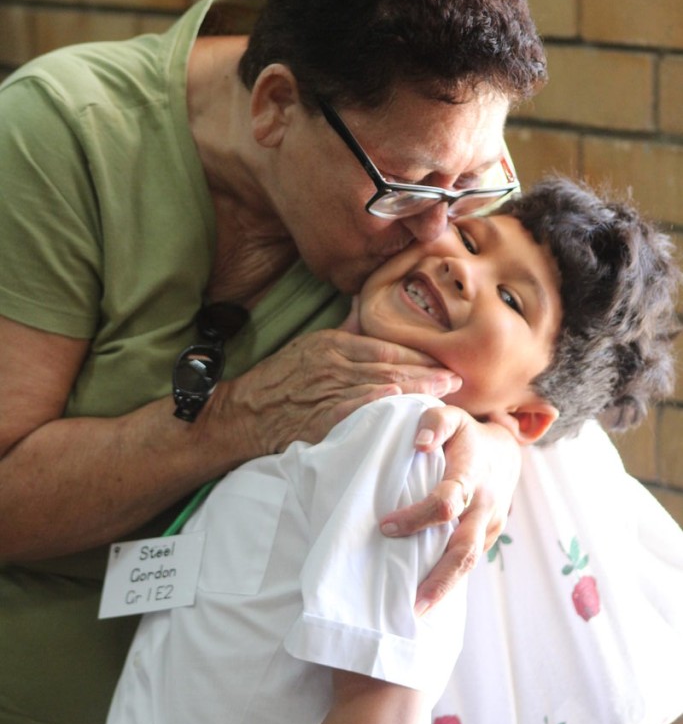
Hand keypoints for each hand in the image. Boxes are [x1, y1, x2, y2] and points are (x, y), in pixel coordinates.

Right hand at [214, 329, 461, 458]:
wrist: (242, 413)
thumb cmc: (278, 381)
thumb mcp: (310, 346)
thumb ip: (344, 329)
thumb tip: (367, 305)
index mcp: (333, 343)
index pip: (385, 345)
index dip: (419, 354)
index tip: (446, 360)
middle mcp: (332, 363)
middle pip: (390, 366)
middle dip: (428, 373)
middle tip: (458, 379)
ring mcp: (324, 390)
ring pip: (378, 387)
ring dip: (415, 391)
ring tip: (445, 396)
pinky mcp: (316, 418)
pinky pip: (350, 409)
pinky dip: (373, 404)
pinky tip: (397, 404)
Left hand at [378, 405, 520, 612]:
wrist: (505, 452)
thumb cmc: (466, 434)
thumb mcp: (451, 417)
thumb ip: (434, 424)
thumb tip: (418, 444)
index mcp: (472, 474)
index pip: (447, 502)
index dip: (418, 516)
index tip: (386, 526)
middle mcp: (484, 505)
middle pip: (464, 550)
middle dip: (440, 580)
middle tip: (413, 605)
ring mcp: (490, 525)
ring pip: (468, 562)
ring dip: (444, 588)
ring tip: (415, 612)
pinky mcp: (489, 537)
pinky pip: (469, 561)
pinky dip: (450, 579)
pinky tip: (427, 595)